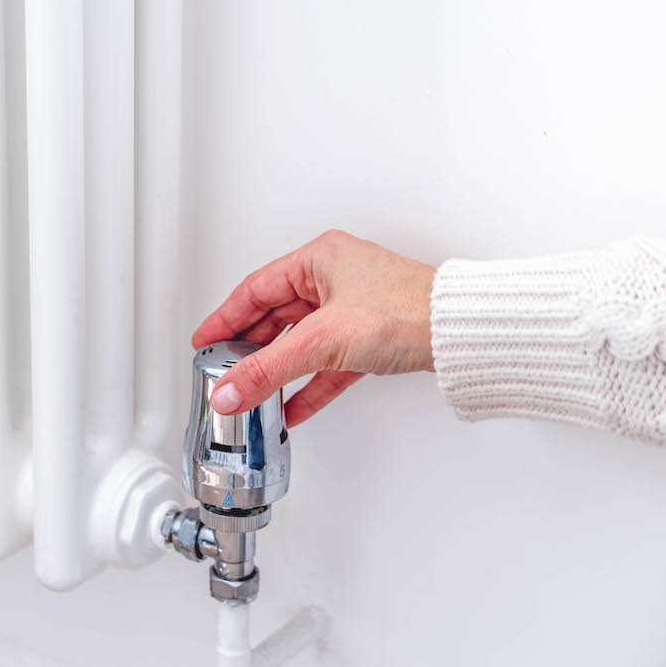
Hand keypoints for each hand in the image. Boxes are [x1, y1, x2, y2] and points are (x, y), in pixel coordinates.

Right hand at [192, 230, 435, 425]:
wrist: (460, 334)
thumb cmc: (409, 310)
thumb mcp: (323, 340)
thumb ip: (270, 368)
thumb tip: (231, 388)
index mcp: (320, 259)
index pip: (255, 289)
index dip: (225, 317)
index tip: (205, 340)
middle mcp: (335, 279)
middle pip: (276, 316)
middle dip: (250, 349)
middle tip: (224, 369)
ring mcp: (352, 310)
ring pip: (300, 342)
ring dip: (277, 370)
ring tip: (252, 391)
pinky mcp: (369, 339)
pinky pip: (326, 365)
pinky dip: (307, 386)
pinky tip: (292, 407)